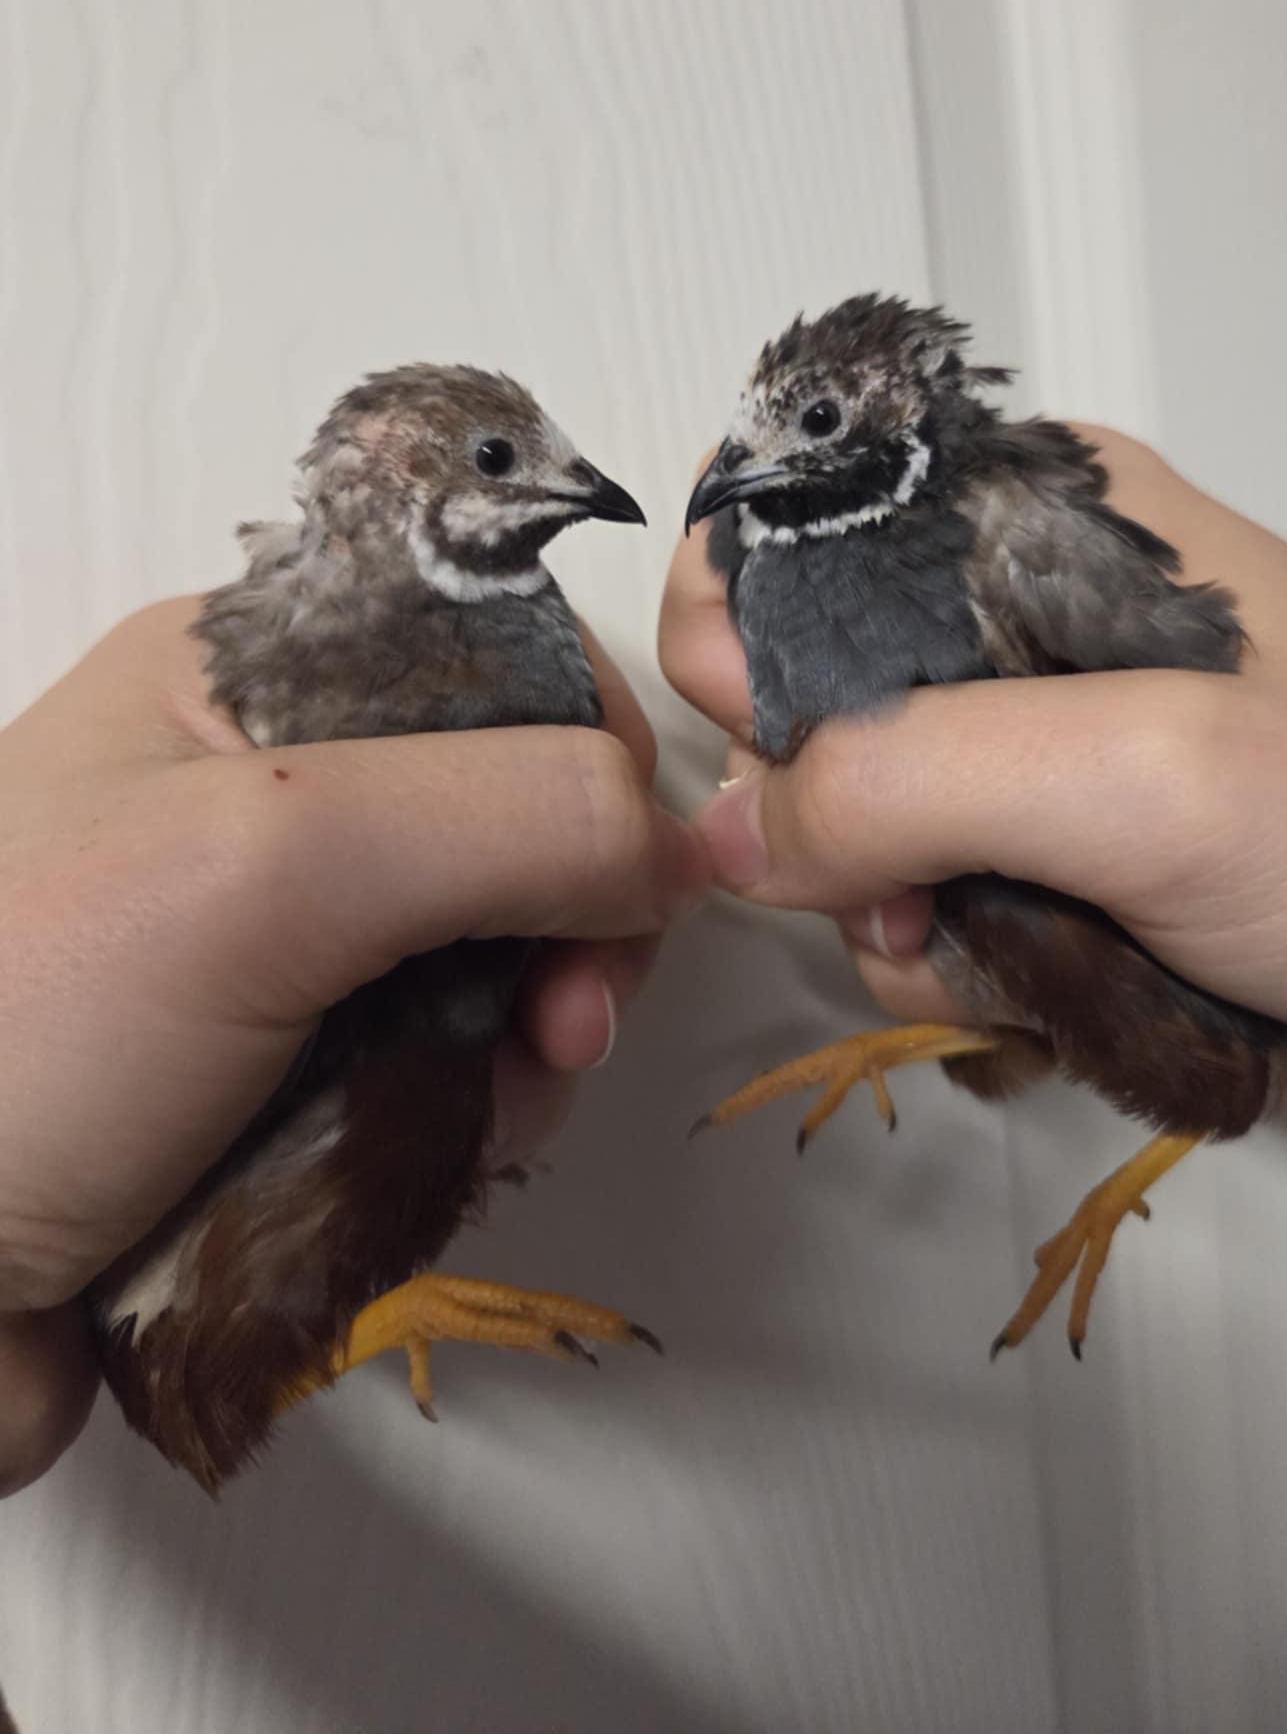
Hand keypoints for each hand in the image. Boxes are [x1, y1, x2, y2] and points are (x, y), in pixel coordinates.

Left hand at [0, 599, 706, 1492]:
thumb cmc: (20, 1038)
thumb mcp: (273, 864)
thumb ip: (512, 812)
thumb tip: (682, 849)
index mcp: (252, 673)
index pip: (504, 662)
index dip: (591, 769)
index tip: (615, 893)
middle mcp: (272, 789)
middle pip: (520, 822)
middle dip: (568, 931)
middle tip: (555, 1030)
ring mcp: (274, 938)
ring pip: (495, 961)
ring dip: (522, 1046)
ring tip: (469, 1121)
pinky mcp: (283, 1067)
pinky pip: (442, 1066)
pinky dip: (465, 1114)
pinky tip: (427, 1161)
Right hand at [660, 427, 1286, 1144]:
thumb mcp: (1143, 775)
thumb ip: (911, 776)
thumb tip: (733, 832)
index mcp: (1032, 515)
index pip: (797, 527)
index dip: (744, 633)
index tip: (770, 747)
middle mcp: (1017, 618)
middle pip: (801, 694)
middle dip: (817, 808)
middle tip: (903, 880)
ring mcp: (1038, 750)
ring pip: (850, 825)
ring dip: (891, 913)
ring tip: (999, 948)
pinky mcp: (1058, 862)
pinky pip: (922, 911)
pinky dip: (949, 966)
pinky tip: (1036, 987)